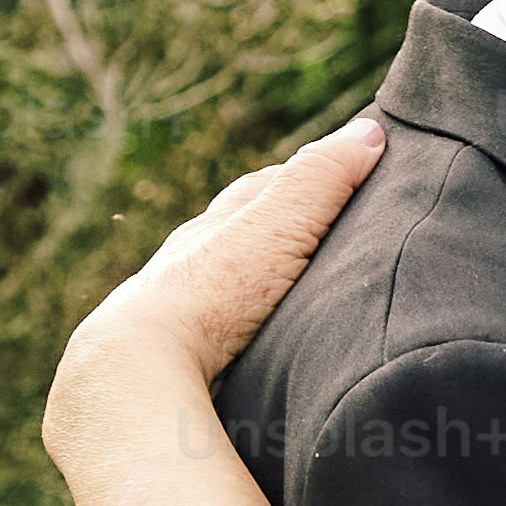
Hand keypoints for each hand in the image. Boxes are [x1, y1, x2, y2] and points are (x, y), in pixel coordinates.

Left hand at [42, 117, 385, 473]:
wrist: (134, 374)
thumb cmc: (210, 294)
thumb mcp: (278, 228)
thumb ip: (321, 182)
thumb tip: (370, 131)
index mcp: (211, 232)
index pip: (259, 193)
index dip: (300, 184)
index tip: (340, 179)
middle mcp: (182, 268)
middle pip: (231, 242)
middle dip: (268, 238)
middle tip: (315, 242)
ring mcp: (167, 321)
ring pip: (212, 295)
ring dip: (244, 296)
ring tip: (284, 309)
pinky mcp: (163, 371)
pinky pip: (204, 348)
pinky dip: (230, 344)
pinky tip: (245, 361)